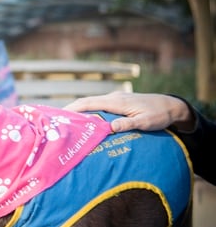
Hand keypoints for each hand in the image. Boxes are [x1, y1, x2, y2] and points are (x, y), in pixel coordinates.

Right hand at [64, 92, 194, 132]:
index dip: (73, 109)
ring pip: (91, 103)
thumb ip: (128, 124)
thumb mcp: (145, 122)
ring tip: (65, 121)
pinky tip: (83, 119)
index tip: (58, 115)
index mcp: (117, 102)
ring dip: (78, 110)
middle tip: (55, 119)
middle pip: (86, 102)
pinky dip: (87, 110)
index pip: (89, 103)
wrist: (172, 105)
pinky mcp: (118, 103)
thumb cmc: (159, 115)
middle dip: (70, 109)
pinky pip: (98, 105)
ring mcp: (115, 99)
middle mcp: (113, 97)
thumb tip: (109, 128)